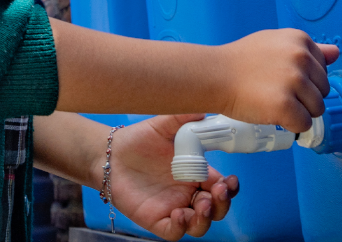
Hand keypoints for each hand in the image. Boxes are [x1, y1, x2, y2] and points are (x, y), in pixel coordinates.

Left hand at [101, 115, 238, 240]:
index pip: (221, 186)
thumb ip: (184, 117)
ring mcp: (173, 208)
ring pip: (199, 225)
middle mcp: (187, 193)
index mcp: (196, 173)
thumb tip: (204, 111)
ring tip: (201, 205)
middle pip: (216, 209)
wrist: (110, 154)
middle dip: (222, 204)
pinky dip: (181, 227)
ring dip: (206, 219)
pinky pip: (175, 232)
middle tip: (218, 192)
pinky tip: (179, 214)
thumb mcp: (163, 125)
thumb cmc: (139, 139)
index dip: (230, 187)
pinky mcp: (156, 219)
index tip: (231, 180)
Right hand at [217, 29, 339, 132]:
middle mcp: (300, 57)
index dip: (305, 79)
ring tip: (275, 103)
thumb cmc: (242, 60)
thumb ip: (309, 49)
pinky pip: (304, 124)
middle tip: (276, 91)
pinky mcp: (285, 105)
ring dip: (299, 112)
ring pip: (317, 109)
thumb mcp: (276, 43)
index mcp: (300, 40)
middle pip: (323, 90)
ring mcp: (294, 81)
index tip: (283, 79)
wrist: (215, 74)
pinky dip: (292, 126)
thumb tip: (336, 52)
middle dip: (304, 96)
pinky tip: (274, 114)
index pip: (323, 69)